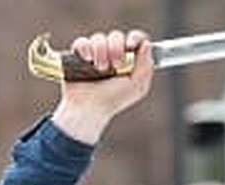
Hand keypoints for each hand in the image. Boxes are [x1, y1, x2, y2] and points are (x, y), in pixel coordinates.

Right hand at [52, 29, 154, 144]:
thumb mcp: (137, 87)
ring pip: (99, 38)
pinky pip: (82, 42)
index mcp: (128, 62)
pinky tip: (88, 60)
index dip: (135, 38)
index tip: (130, 44)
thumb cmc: (114, 100)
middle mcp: (112, 56)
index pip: (135, 40)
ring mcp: (95, 55)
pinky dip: (85, 49)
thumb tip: (146, 44)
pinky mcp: (79, 56)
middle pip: (116, 36)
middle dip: (116, 48)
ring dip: (101, 51)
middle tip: (115, 65)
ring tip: (100, 69)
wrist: (90, 108)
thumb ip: (146, 66)